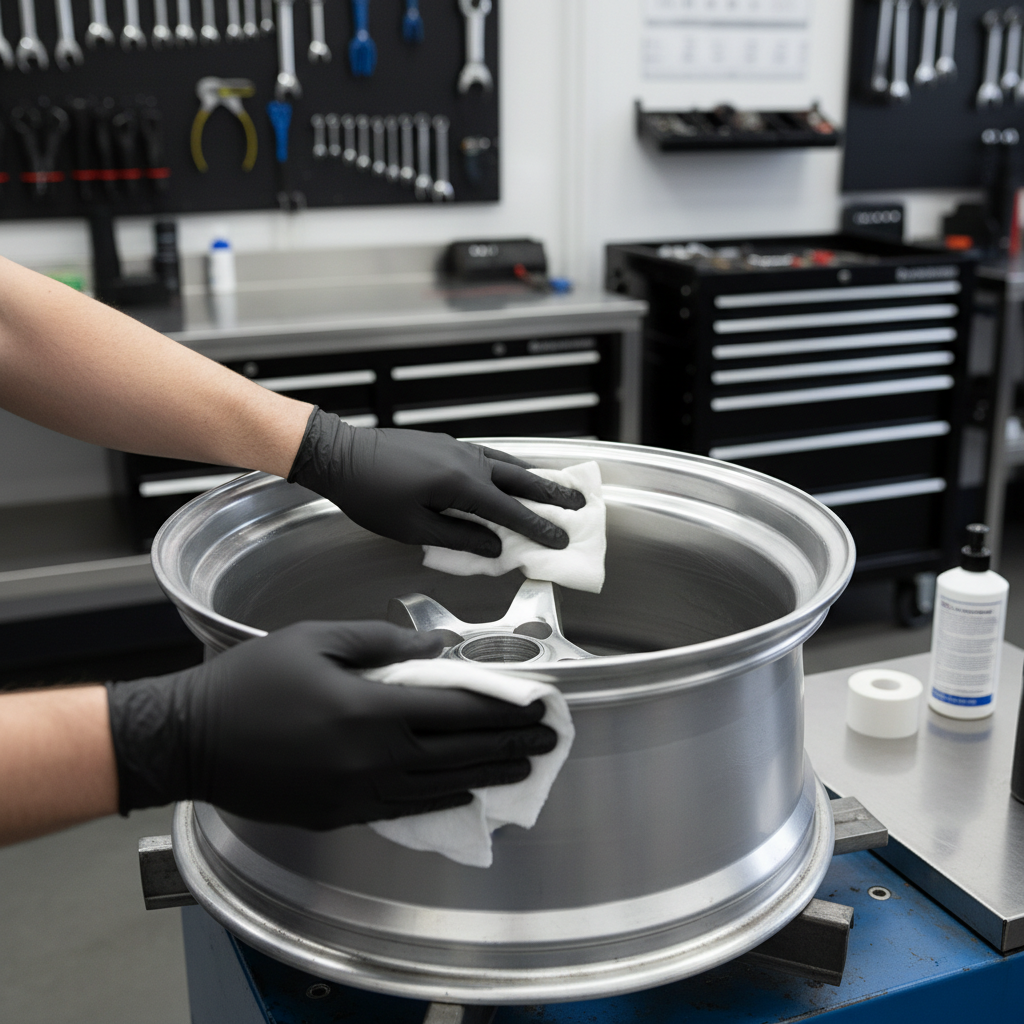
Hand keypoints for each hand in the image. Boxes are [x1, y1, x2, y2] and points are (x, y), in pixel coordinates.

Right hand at [106, 621, 556, 829]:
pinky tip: (463, 794)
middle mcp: (373, 759)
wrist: (191, 740)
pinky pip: (405, 809)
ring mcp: (357, 794)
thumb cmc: (250, 681)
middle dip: (509, 745)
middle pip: (459, 752)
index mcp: (370, 709)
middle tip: (548, 741)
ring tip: (521, 769)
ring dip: (485, 776)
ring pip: (440, 787)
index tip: (538, 705)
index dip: (502, 708)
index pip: (455, 710)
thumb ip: (381, 641)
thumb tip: (435, 648)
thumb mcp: (314, 639)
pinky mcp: (340, 816)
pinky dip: (441, 800)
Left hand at [287, 408, 584, 556]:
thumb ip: (459, 537)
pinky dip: (509, 466)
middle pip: (519, 480)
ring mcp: (457, 448)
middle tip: (580, 504)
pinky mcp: (446, 444)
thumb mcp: (413, 529)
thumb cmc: (370, 495)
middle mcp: (466, 461)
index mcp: (460, 484)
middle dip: (551, 494)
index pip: (510, 511)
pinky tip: (512, 473)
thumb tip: (494, 546)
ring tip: (556, 487)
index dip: (538, 527)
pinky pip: (489, 455)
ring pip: (507, 463)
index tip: (561, 539)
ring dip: (534, 477)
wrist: (340, 455)